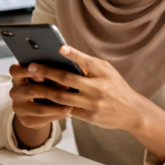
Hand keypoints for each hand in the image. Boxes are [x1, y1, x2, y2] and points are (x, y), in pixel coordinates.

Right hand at [8, 60, 73, 130]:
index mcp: (17, 78)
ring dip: (56, 107)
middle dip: (51, 90)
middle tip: (67, 87)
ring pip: (38, 108)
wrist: (37, 110)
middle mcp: (15, 92)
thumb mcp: (43, 79)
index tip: (42, 74)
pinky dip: (57, 116)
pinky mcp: (25, 120)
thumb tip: (66, 72)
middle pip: (32, 90)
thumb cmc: (43, 87)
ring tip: (70, 106)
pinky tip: (68, 113)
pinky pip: (43, 119)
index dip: (26, 71)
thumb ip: (49, 74)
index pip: (15, 71)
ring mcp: (18, 107)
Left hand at [26, 45, 148, 132]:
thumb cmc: (116, 87)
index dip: (73, 54)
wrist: (133, 113)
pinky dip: (52, 105)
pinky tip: (40, 100)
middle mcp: (98, 88)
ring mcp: (93, 104)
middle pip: (67, 80)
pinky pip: (66, 110)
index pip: (87, 62)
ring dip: (44, 90)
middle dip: (47, 72)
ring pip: (62, 97)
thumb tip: (65, 55)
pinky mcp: (89, 117)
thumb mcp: (108, 72)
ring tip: (31, 83)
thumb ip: (90, 64)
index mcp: (104, 74)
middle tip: (31, 67)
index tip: (60, 48)